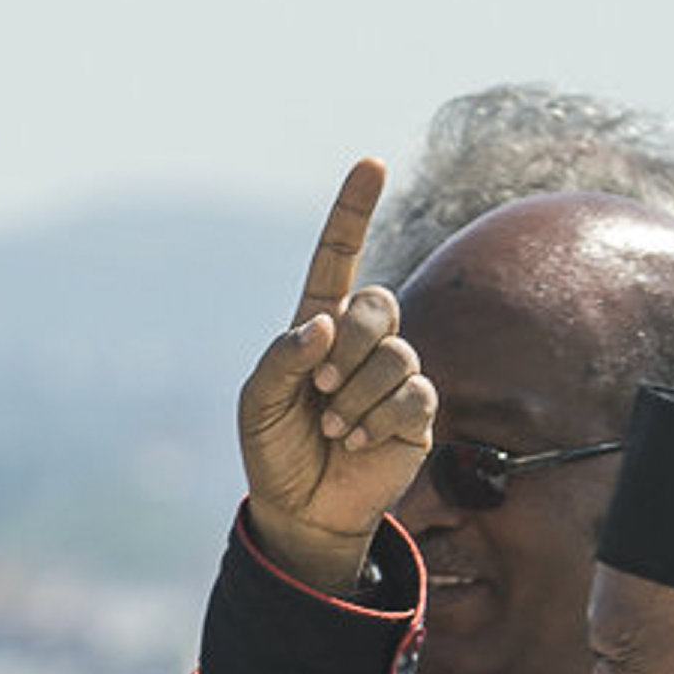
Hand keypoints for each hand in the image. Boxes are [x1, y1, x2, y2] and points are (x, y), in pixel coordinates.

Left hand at [236, 158, 435, 590]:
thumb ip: (280, 360)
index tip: (371, 163)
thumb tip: (321, 324)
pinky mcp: (416, 412)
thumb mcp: (256, 404)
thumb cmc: (274, 450)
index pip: (339, 257)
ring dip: (356, 395)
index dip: (353, 211)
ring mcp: (392, 374)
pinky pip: (412, 394)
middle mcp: (360, 342)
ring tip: (333, 426)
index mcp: (318, 324)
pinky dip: (377, 420)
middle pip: (376, 305)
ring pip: (395, 353)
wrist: (301, 509)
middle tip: (320, 387)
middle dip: (348, 345)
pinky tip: (356, 441)